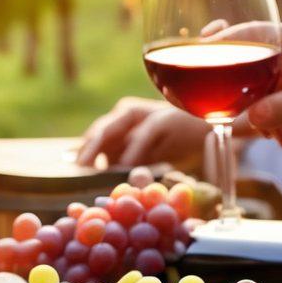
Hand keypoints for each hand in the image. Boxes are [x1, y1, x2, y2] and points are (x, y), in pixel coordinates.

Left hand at [77, 96, 208, 168]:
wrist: (213, 128)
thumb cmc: (177, 141)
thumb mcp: (147, 151)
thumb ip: (125, 155)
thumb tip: (98, 169)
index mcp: (124, 117)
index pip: (96, 133)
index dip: (81, 150)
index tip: (67, 168)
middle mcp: (131, 112)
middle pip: (101, 130)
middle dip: (86, 150)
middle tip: (75, 170)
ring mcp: (147, 113)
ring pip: (115, 128)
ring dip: (100, 147)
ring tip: (88, 166)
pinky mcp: (165, 118)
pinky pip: (144, 134)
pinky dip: (133, 150)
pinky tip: (124, 165)